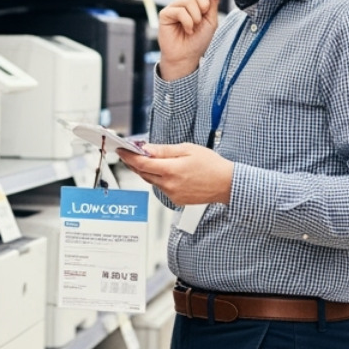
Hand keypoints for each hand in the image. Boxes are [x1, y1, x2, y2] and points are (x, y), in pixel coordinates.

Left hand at [117, 143, 232, 204]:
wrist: (226, 184)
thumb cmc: (212, 165)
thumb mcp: (188, 149)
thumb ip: (164, 150)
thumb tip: (147, 149)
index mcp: (171, 170)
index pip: (141, 164)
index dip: (128, 156)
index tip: (121, 150)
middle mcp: (169, 184)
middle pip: (143, 173)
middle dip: (134, 162)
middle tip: (129, 153)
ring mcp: (172, 194)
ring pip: (151, 181)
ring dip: (146, 171)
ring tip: (146, 159)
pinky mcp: (176, 199)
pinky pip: (161, 187)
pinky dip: (158, 178)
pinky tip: (164, 171)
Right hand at [158, 0, 219, 79]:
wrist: (187, 56)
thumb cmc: (199, 40)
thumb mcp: (211, 20)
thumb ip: (212, 3)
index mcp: (196, 0)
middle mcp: (184, 1)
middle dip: (204, 3)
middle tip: (202, 18)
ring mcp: (174, 6)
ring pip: (189, 1)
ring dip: (196, 17)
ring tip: (193, 27)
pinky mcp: (165, 14)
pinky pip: (180, 11)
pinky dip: (188, 22)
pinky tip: (187, 30)